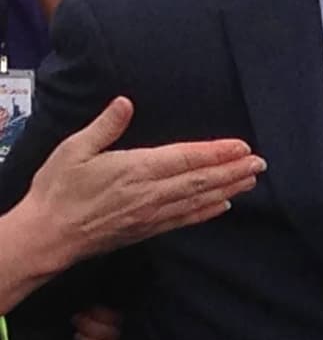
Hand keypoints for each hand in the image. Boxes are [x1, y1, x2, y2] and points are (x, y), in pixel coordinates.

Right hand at [22, 97, 263, 269]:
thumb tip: (125, 102)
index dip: (217, 152)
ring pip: (198, 199)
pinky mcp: (146, 230)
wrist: (45, 237)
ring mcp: (151, 214)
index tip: (242, 146)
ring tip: (251, 180)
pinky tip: (223, 206)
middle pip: (201, 180)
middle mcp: (150, 193)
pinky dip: (206, 212)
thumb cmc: (57, 191)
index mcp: (135, 169)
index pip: (186, 158)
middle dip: (233, 170)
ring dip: (228, 188)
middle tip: (261, 163)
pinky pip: (184, 219)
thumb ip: (105, 126)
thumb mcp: (74, 150)